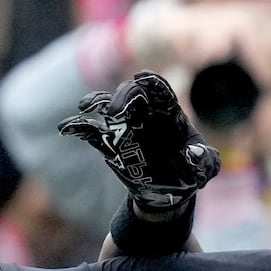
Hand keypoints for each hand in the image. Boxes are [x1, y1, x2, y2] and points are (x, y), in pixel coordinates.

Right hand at [58, 71, 220, 216]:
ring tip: (85, 108)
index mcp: (169, 114)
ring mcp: (126, 127)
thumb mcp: (205, 169)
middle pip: (131, 94)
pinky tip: (66, 127)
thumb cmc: (191, 173)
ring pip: (108, 105)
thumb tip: (193, 154)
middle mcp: (145, 115)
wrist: (169, 192)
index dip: (150, 81)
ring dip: (96, 102)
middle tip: (113, 113)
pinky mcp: (110, 144)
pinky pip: (91, 132)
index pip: (159, 90)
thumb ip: (204, 160)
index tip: (141, 78)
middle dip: (121, 97)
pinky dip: (78, 127)